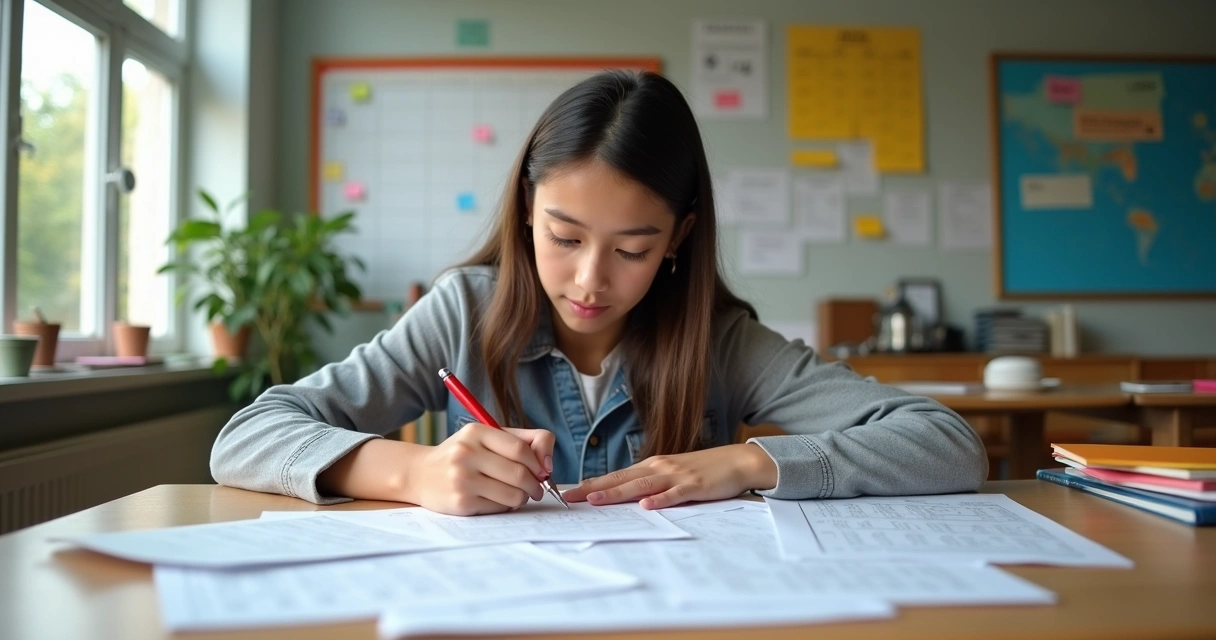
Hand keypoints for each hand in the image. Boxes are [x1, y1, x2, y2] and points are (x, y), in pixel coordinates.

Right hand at [407, 423, 554, 515]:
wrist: (420, 474)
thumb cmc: (462, 455)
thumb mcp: (486, 437)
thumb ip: (522, 441)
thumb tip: (547, 465)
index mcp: (476, 432)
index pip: (520, 449)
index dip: (538, 463)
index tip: (543, 471)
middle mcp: (466, 454)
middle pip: (519, 474)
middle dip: (535, 485)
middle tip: (536, 489)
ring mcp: (462, 479)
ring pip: (512, 495)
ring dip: (522, 498)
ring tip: (517, 494)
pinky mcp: (460, 503)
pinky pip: (498, 508)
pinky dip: (505, 506)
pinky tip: (497, 500)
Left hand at [562, 443, 776, 509]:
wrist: (737, 461)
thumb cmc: (704, 470)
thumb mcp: (673, 474)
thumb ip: (652, 483)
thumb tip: (627, 497)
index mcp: (652, 466)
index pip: (617, 475)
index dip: (593, 483)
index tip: (571, 491)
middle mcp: (659, 467)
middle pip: (622, 479)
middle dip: (594, 488)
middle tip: (570, 497)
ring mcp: (676, 476)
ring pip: (641, 485)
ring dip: (617, 493)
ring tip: (596, 499)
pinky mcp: (693, 486)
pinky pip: (674, 495)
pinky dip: (660, 500)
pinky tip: (646, 506)